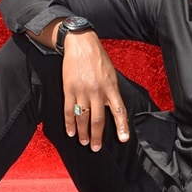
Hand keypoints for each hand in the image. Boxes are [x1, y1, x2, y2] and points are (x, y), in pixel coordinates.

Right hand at [61, 30, 129, 151]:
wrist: (81, 44)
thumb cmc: (99, 59)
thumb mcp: (111, 74)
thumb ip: (112, 92)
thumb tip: (114, 110)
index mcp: (111, 88)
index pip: (119, 111)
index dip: (122, 126)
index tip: (123, 139)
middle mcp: (97, 91)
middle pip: (98, 119)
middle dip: (97, 136)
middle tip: (96, 148)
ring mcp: (82, 91)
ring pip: (82, 117)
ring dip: (82, 132)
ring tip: (83, 142)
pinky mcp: (69, 89)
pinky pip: (68, 110)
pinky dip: (69, 123)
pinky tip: (70, 132)